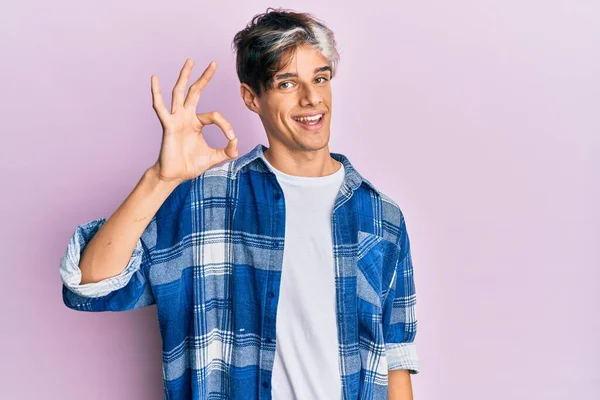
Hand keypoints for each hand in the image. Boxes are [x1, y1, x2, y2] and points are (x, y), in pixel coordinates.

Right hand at [149, 59, 237, 183]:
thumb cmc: (191, 165)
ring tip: (190, 61)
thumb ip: (227, 150)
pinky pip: (160, 107)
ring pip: (180, 92)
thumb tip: (237, 142)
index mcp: (197, 123)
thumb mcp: (214, 157)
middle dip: (204, 77)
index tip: (231, 139)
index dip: (226, 125)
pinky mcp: (167, 125)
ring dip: (185, 76)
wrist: (175, 176)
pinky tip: (154, 78)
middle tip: (214, 63)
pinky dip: (156, 93)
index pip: (215, 115)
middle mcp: (186, 117)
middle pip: (196, 91)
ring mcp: (176, 119)